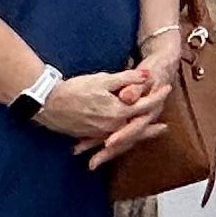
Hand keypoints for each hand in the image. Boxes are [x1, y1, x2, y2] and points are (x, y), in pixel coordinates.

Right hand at [31, 69, 155, 148]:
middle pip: (137, 129)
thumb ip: (127, 79)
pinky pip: (110, 140)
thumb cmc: (75, 89)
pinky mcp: (90, 135)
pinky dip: (120, 140)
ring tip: (146, 135)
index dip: (157, 96)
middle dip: (151, 127)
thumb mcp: (103, 79)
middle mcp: (111, 127)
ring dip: (137, 136)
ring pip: (124, 138)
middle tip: (165, 127)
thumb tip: (147, 75)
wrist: (48, 103)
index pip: (144, 105)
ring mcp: (100, 133)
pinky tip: (121, 139)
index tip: (167, 88)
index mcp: (117, 112)